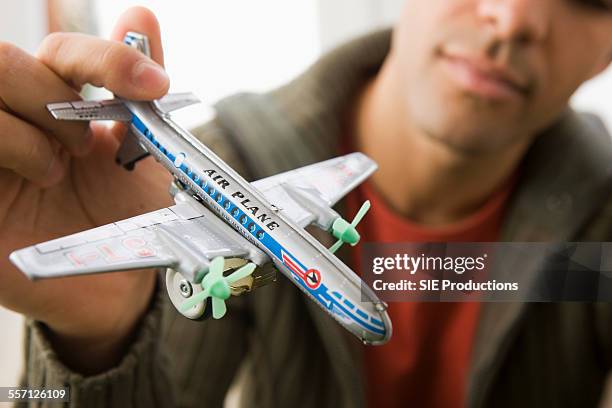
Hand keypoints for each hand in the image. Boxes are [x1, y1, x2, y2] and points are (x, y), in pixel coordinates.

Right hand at [0, 7, 173, 372]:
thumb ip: (134, 86)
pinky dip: (9, 149)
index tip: (153, 84)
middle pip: (2, 61)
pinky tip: (39, 182)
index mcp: (55, 104)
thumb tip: (141, 15)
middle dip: (51, 94)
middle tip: (86, 141)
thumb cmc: (125, 215)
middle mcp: (12, 119)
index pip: (60, 52)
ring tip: (60, 168)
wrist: (115, 281)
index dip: (105, 58)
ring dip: (30, 131)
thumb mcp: (141, 150)